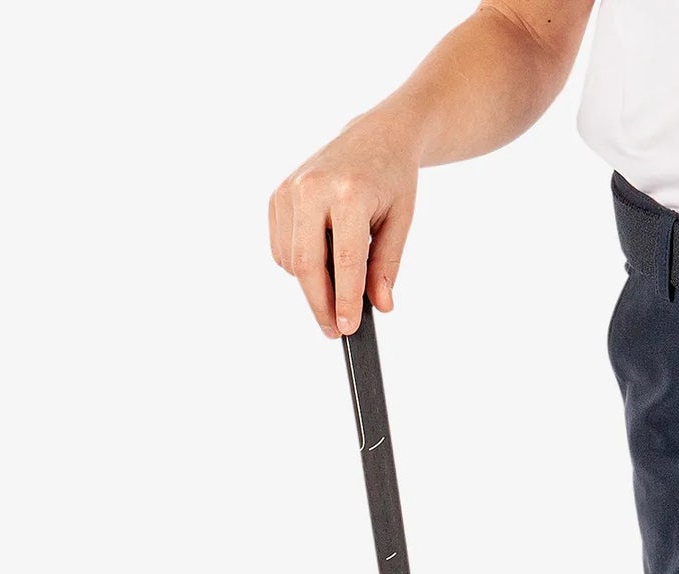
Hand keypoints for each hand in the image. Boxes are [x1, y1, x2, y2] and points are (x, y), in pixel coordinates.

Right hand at [268, 115, 419, 337]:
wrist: (374, 138)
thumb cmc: (392, 179)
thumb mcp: (401, 222)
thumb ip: (387, 266)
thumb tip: (379, 305)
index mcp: (349, 193)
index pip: (344, 261)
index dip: (344, 301)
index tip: (347, 329)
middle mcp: (313, 188)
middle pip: (307, 265)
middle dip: (320, 304)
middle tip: (335, 331)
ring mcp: (290, 189)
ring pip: (290, 260)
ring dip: (311, 286)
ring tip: (336, 292)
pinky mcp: (278, 195)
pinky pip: (281, 247)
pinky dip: (298, 266)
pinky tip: (321, 263)